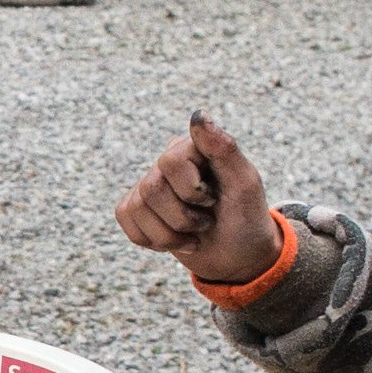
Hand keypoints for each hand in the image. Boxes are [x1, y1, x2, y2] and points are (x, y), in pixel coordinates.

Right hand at [113, 113, 281, 292]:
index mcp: (194, 148)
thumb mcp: (244, 185)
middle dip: (182, 218)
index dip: (191, 190)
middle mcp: (168, 161)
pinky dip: (153, 239)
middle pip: (151, 189)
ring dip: (170, 234)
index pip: (170, 162)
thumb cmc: (246, 217)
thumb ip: (223, 148)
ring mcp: (151, 183)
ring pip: (137, 207)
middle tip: (206, 221)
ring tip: (194, 233)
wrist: (238, 256)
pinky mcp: (138, 207)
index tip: (214, 198)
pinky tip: (176, 238)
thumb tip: (197, 116)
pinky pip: (126, 218)